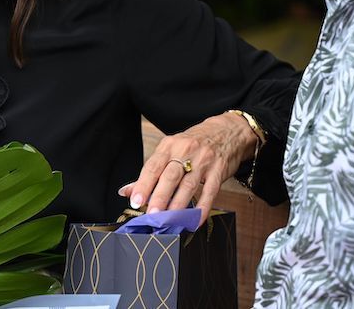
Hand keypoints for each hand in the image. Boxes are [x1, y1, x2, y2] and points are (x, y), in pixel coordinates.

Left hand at [120, 112, 256, 214]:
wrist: (227, 131)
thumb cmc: (193, 143)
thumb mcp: (170, 150)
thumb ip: (150, 173)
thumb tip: (126, 191)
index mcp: (169, 146)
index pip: (153, 166)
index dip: (143, 184)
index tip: (135, 201)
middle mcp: (186, 151)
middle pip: (170, 176)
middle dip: (160, 196)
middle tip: (152, 214)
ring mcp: (204, 161)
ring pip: (189, 185)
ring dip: (178, 205)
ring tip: (169, 221)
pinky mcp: (219, 171)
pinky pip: (210, 191)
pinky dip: (202, 207)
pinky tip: (194, 220)